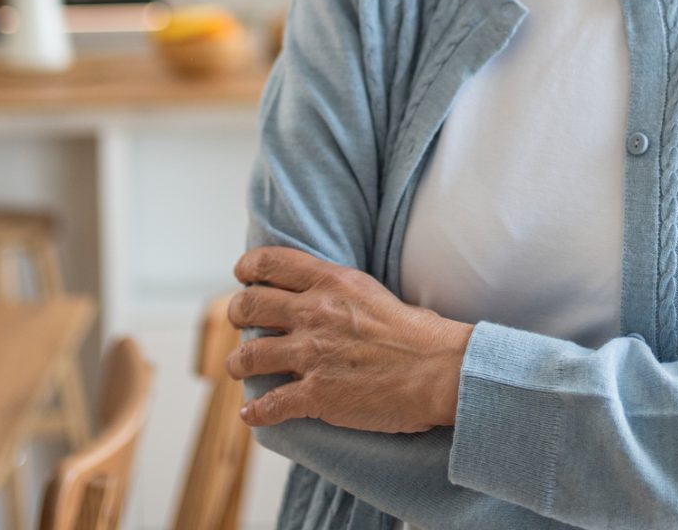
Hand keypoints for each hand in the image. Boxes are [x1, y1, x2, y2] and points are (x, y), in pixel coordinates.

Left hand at [225, 246, 474, 432]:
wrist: (440, 371)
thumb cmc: (419, 334)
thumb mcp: (373, 292)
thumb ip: (339, 292)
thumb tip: (321, 297)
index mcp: (331, 283)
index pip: (270, 263)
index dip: (248, 268)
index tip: (244, 276)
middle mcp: (314, 314)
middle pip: (249, 306)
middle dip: (237, 313)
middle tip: (240, 321)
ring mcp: (311, 355)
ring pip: (248, 356)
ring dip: (239, 364)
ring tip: (240, 368)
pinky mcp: (316, 395)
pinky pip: (269, 405)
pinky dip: (256, 412)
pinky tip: (252, 414)